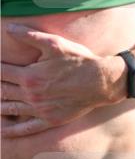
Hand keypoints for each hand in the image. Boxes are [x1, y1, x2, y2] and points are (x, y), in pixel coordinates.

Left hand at [1, 25, 125, 137]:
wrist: (100, 82)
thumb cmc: (78, 61)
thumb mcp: (55, 43)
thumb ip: (29, 35)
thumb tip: (9, 27)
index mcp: (29, 75)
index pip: (0, 72)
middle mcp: (30, 94)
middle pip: (1, 91)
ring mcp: (39, 110)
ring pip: (9, 109)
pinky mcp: (49, 120)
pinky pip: (26, 128)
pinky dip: (11, 130)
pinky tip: (2, 130)